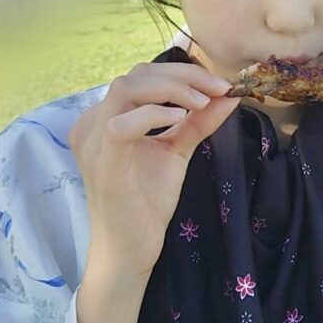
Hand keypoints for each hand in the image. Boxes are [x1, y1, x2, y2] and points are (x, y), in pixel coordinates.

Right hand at [69, 61, 240, 279]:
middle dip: (183, 75)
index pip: (142, 76)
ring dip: (172, 89)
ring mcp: (92, 141)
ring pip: (127, 89)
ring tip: (203, 102)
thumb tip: (229, 94)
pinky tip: (180, 118)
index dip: (183, 73)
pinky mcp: (101, 162)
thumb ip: (197, 122)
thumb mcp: (176, 151)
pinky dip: (152, 114)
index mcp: (106, 118)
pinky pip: (120, 125)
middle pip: (136, 75)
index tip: (220, 84)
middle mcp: (93, 123)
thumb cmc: (146, 203)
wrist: (129, 249)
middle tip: (219, 87)